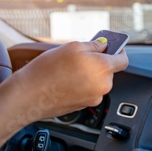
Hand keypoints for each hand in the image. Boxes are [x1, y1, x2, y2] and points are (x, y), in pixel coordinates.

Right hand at [9, 40, 128, 120]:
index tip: (114, 46)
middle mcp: (102, 86)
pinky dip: (81, 83)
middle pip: (109, 70)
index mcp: (103, 68)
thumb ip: (94, 45)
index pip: (123, 60)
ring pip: (97, 81)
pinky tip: (66, 78)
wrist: (28, 96)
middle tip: (82, 55)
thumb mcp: (72, 47)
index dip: (119, 51)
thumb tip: (103, 45)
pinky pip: (88, 90)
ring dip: (89, 73)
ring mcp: (93, 98)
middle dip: (99, 62)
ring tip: (69, 68)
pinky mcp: (83, 105)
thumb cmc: (48, 70)